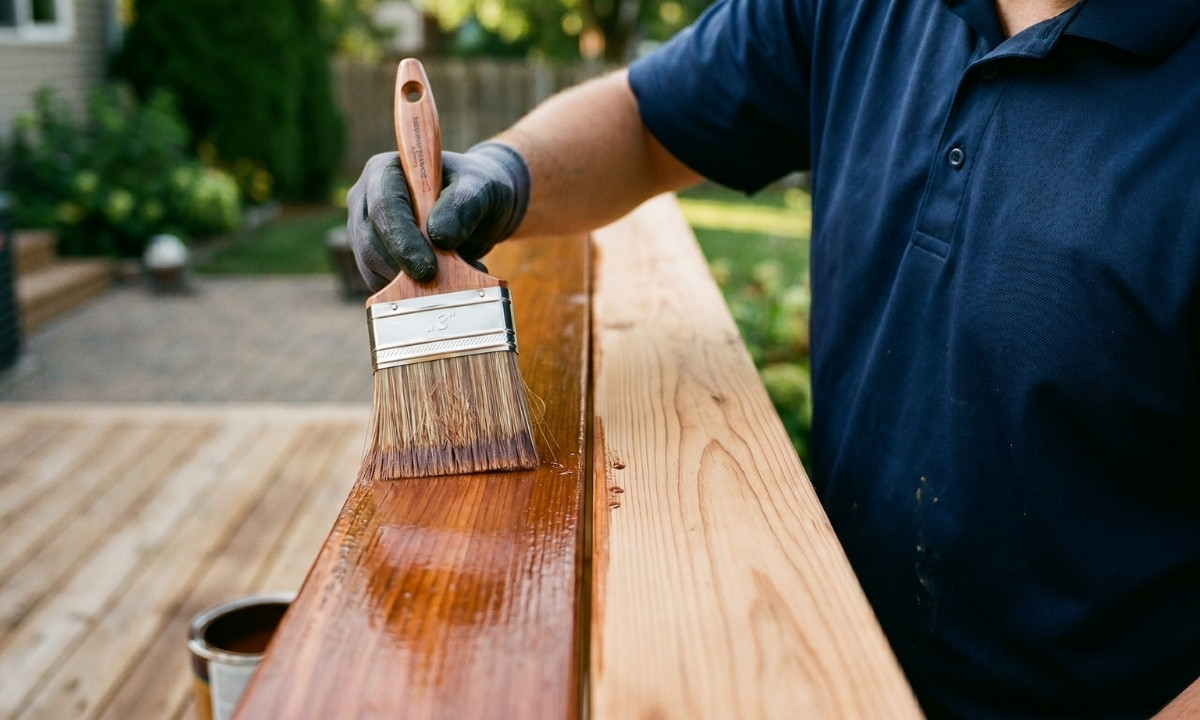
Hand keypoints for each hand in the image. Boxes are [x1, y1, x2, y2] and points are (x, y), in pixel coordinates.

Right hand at [347, 142, 530, 289]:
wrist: (480, 208)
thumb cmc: (477, 188)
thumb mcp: (480, 187)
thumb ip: (462, 204)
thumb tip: (439, 235)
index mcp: (385, 171)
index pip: (382, 206)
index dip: (402, 240)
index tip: (428, 268)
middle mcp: (366, 200)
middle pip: (369, 242)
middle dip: (402, 269)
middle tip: (441, 287)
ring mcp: (366, 231)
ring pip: (371, 268)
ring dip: (408, 286)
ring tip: (453, 283)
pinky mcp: (375, 259)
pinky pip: (382, 284)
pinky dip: (410, 294)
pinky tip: (443, 289)